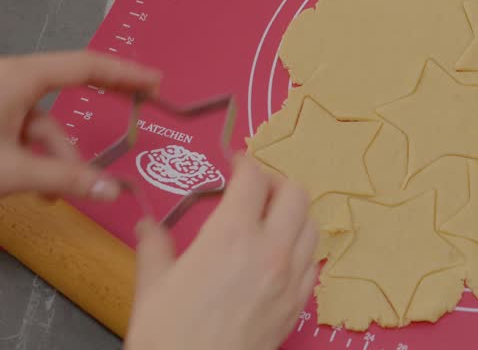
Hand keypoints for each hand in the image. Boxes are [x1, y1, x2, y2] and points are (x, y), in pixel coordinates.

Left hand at [0, 51, 159, 199]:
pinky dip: (36, 158)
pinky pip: (24, 133)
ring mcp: (1, 99)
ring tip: (58, 193)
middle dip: (102, 110)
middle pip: (69, 88)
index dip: (124, 73)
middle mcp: (12, 79)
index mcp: (21, 76)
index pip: (86, 66)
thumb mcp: (13, 169)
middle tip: (142, 104)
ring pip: (44, 124)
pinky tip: (38, 189)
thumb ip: (64, 179)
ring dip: (59, 157)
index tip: (154, 81)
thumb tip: (112, 192)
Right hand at [126, 156, 318, 349]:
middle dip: (276, 182)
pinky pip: (314, 263)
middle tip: (255, 188)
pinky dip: (302, 249)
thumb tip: (148, 225)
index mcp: (231, 235)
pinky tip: (281, 255)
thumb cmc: (167, 337)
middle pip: (295, 193)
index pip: (254, 178)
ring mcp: (290, 278)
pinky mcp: (298, 304)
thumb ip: (155, 246)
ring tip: (271, 218)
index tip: (235, 163)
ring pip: (312, 226)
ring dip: (294, 213)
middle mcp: (270, 250)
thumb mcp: (152, 286)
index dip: (245, 162)